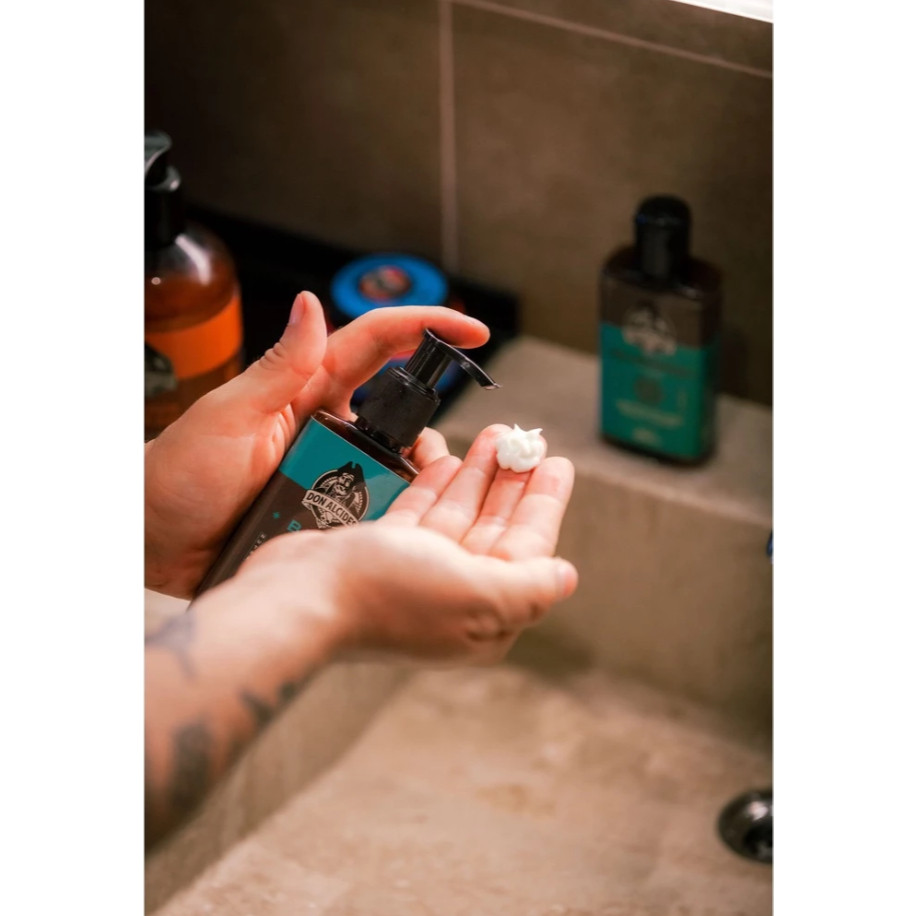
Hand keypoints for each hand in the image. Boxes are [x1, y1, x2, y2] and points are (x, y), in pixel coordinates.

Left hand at [145, 293, 489, 597]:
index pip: (377, 343)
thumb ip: (277, 368)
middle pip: (400, 407)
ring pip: (396, 461)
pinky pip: (376, 504)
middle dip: (431, 419)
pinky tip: (399, 524)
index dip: (427, 328)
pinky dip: (395, 509)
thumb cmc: (176, 474)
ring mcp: (330, 467)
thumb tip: (311, 303)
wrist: (152, 541)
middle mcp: (326, 423)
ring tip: (422, 495)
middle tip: (449, 449)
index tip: (472, 331)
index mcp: (305, 388)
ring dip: (416, 473)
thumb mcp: (226, 416)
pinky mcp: (328, 507)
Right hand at [212, 425, 576, 664]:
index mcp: (484, 612)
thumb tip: (566, 577)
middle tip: (525, 439)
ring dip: (477, 474)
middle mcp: (453, 594)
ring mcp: (416, 572)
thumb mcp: (477, 594)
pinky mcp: (383, 551)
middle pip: (494, 527)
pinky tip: (449, 457)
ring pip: (458, 513)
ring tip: (494, 435)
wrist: (301, 597)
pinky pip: (420, 511)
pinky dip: (436, 483)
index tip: (556, 462)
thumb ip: (529, 586)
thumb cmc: (388, 596)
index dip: (544, 503)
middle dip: (512, 482)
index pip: (527, 548)